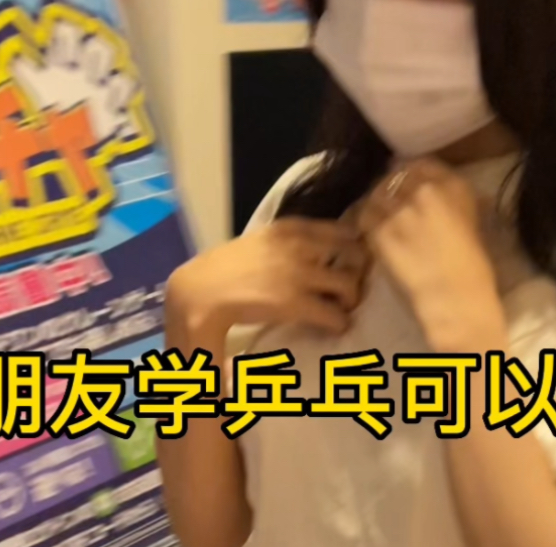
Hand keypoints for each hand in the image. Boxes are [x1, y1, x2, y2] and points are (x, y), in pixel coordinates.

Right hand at [166, 218, 368, 347]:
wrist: (196, 291)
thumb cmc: (225, 270)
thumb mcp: (262, 244)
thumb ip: (288, 245)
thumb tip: (319, 252)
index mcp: (290, 228)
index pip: (342, 228)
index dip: (354, 247)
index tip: (353, 262)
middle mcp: (299, 245)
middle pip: (355, 253)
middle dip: (359, 273)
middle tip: (350, 289)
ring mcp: (298, 273)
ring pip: (349, 285)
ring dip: (350, 300)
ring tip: (342, 310)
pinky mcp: (294, 302)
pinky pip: (334, 314)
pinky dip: (338, 323)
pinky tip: (332, 328)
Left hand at [358, 159, 505, 351]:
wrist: (456, 299)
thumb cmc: (473, 270)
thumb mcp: (473, 225)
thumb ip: (456, 204)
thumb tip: (446, 197)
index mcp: (453, 186)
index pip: (423, 164)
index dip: (412, 174)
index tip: (409, 184)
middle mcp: (424, 190)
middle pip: (396, 176)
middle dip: (392, 187)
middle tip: (392, 204)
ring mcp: (399, 209)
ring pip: (377, 194)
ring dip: (377, 203)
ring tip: (380, 218)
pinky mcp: (379, 229)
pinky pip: (365, 216)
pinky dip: (366, 221)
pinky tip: (371, 231)